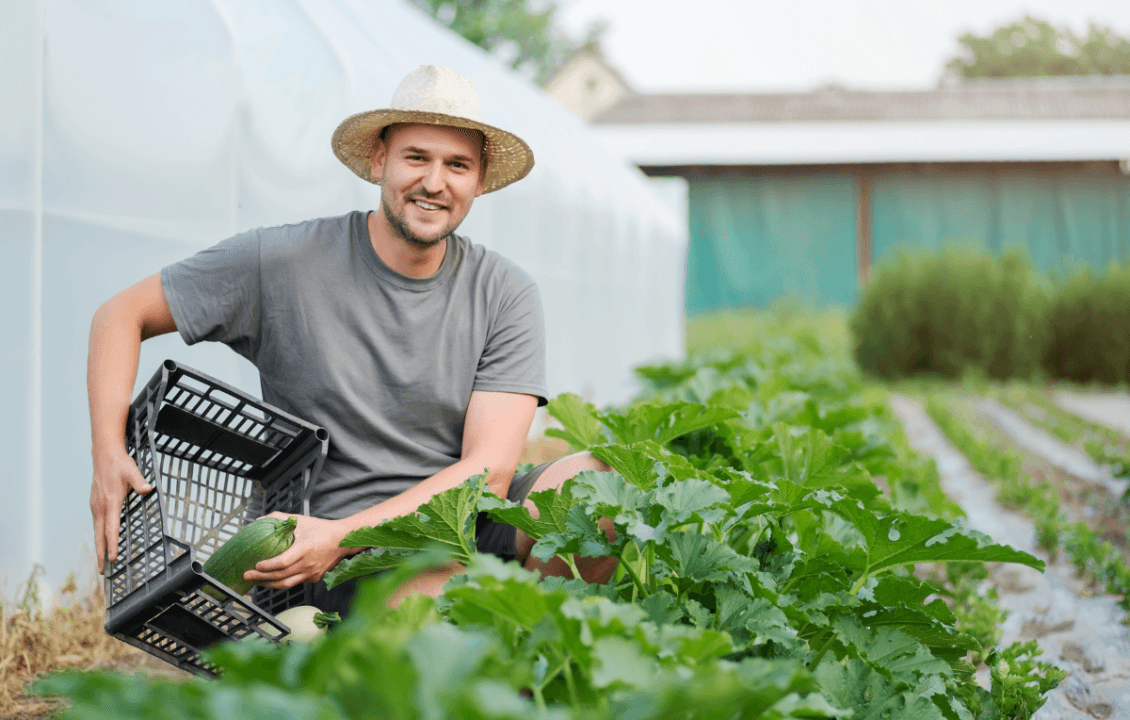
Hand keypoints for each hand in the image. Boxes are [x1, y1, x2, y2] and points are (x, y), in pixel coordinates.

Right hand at [90, 450, 152, 574]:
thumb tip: (147, 489)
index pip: (112, 528)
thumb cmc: (120, 464)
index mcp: (111, 502)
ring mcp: (96, 506)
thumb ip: (139, 481)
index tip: (114, 558)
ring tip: (102, 562)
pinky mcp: (96, 504)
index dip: (113, 544)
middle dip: (102, 553)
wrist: (104, 455)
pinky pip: (97, 524)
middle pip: (100, 535)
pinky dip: (99, 536)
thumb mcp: (132, 470)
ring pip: (97, 531)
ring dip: (99, 547)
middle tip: (103, 570)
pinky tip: (102, 542)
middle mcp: (101, 507)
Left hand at [242, 513, 352, 589]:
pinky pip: (295, 582)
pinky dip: (282, 582)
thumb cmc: (321, 529)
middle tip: (247, 575)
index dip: (267, 566)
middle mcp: (308, 564)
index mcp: (304, 548)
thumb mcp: (300, 520)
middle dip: (261, 577)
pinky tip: (273, 579)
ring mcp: (312, 573)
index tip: (256, 565)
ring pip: (286, 584)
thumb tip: (260, 519)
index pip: (282, 562)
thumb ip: (279, 518)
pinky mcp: (314, 578)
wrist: (342, 539)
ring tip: (257, 581)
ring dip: (269, 584)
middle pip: (281, 576)